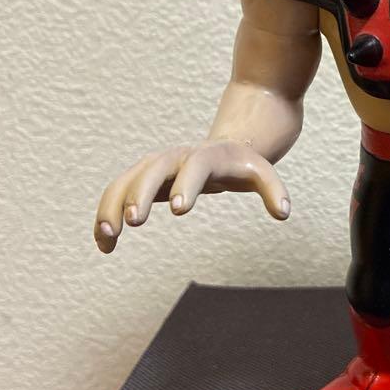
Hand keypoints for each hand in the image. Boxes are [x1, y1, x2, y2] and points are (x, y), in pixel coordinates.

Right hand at [93, 140, 289, 252]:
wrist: (229, 144)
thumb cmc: (244, 164)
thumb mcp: (262, 173)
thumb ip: (273, 191)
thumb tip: (284, 212)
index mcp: (208, 155)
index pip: (196, 165)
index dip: (187, 184)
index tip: (179, 210)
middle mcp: (177, 157)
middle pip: (153, 169)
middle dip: (141, 192)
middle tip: (133, 222)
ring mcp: (156, 166)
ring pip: (127, 179)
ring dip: (114, 204)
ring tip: (108, 236)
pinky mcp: (143, 179)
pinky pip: (118, 193)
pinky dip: (108, 214)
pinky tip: (104, 245)